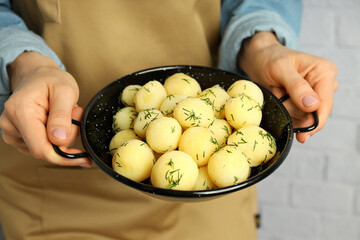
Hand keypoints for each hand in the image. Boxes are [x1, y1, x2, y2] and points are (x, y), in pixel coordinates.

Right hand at [0, 52, 90, 166]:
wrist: (38, 75)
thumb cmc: (52, 80)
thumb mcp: (65, 91)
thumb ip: (62, 115)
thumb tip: (59, 140)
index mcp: (20, 112)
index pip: (41, 149)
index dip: (64, 157)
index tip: (84, 158)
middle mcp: (10, 124)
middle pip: (45, 149)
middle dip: (67, 138)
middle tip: (76, 115)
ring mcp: (11, 132)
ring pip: (45, 149)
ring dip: (62, 137)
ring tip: (66, 114)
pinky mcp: (17, 136)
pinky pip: (42, 146)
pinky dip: (55, 137)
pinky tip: (58, 121)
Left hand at [238, 32, 337, 142]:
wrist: (259, 59)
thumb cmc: (269, 59)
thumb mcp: (280, 69)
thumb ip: (297, 86)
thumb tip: (313, 105)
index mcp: (324, 72)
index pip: (325, 104)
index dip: (315, 122)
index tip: (302, 135)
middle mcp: (324, 83)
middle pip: (316, 113)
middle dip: (295, 112)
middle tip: (279, 97)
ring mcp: (315, 94)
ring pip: (305, 117)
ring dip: (288, 112)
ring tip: (278, 95)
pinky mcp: (305, 102)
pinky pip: (298, 117)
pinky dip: (287, 114)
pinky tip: (279, 103)